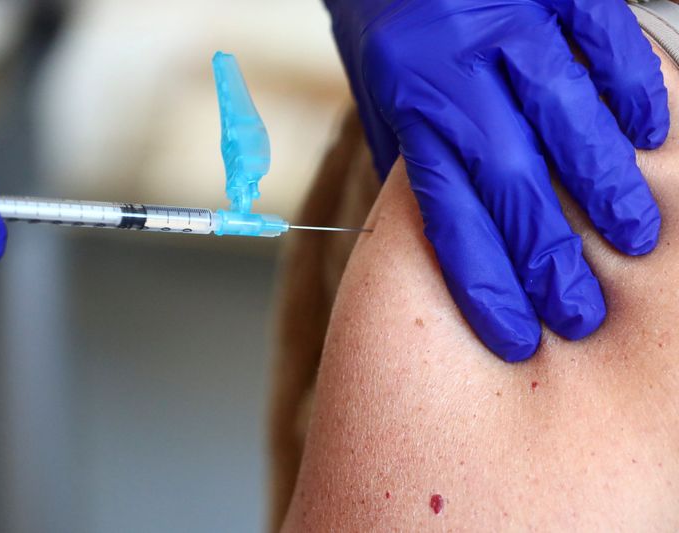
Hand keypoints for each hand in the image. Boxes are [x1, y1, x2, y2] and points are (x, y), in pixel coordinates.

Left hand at [325, 0, 669, 360]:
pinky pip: (603, 42)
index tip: (515, 335)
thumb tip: (444, 231)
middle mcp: (456, 66)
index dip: (483, 280)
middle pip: (511, 177)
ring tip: (636, 242)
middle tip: (582, 315)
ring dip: (606, 185)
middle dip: (549, 255)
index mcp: (409, 102)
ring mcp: (510, 21)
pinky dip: (633, 91)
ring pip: (567, 115)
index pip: (447, 210)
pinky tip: (652, 138)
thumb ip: (414, 161)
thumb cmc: (387, 28)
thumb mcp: (379, 101)